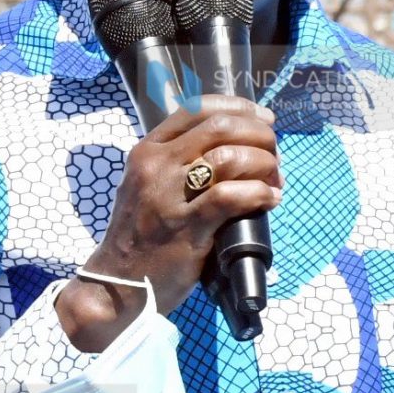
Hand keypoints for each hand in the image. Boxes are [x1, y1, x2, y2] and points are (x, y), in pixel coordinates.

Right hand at [60, 95, 281, 350]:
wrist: (118, 283)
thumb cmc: (140, 236)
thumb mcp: (148, 186)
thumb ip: (180, 163)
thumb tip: (234, 149)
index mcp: (148, 150)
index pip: (197, 108)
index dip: (240, 109)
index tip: (264, 119)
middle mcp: (156, 165)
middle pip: (219, 127)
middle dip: (258, 135)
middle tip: (275, 153)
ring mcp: (168, 195)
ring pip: (228, 157)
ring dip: (263, 164)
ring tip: (275, 180)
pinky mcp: (186, 226)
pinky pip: (230, 197)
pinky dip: (258, 193)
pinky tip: (269, 199)